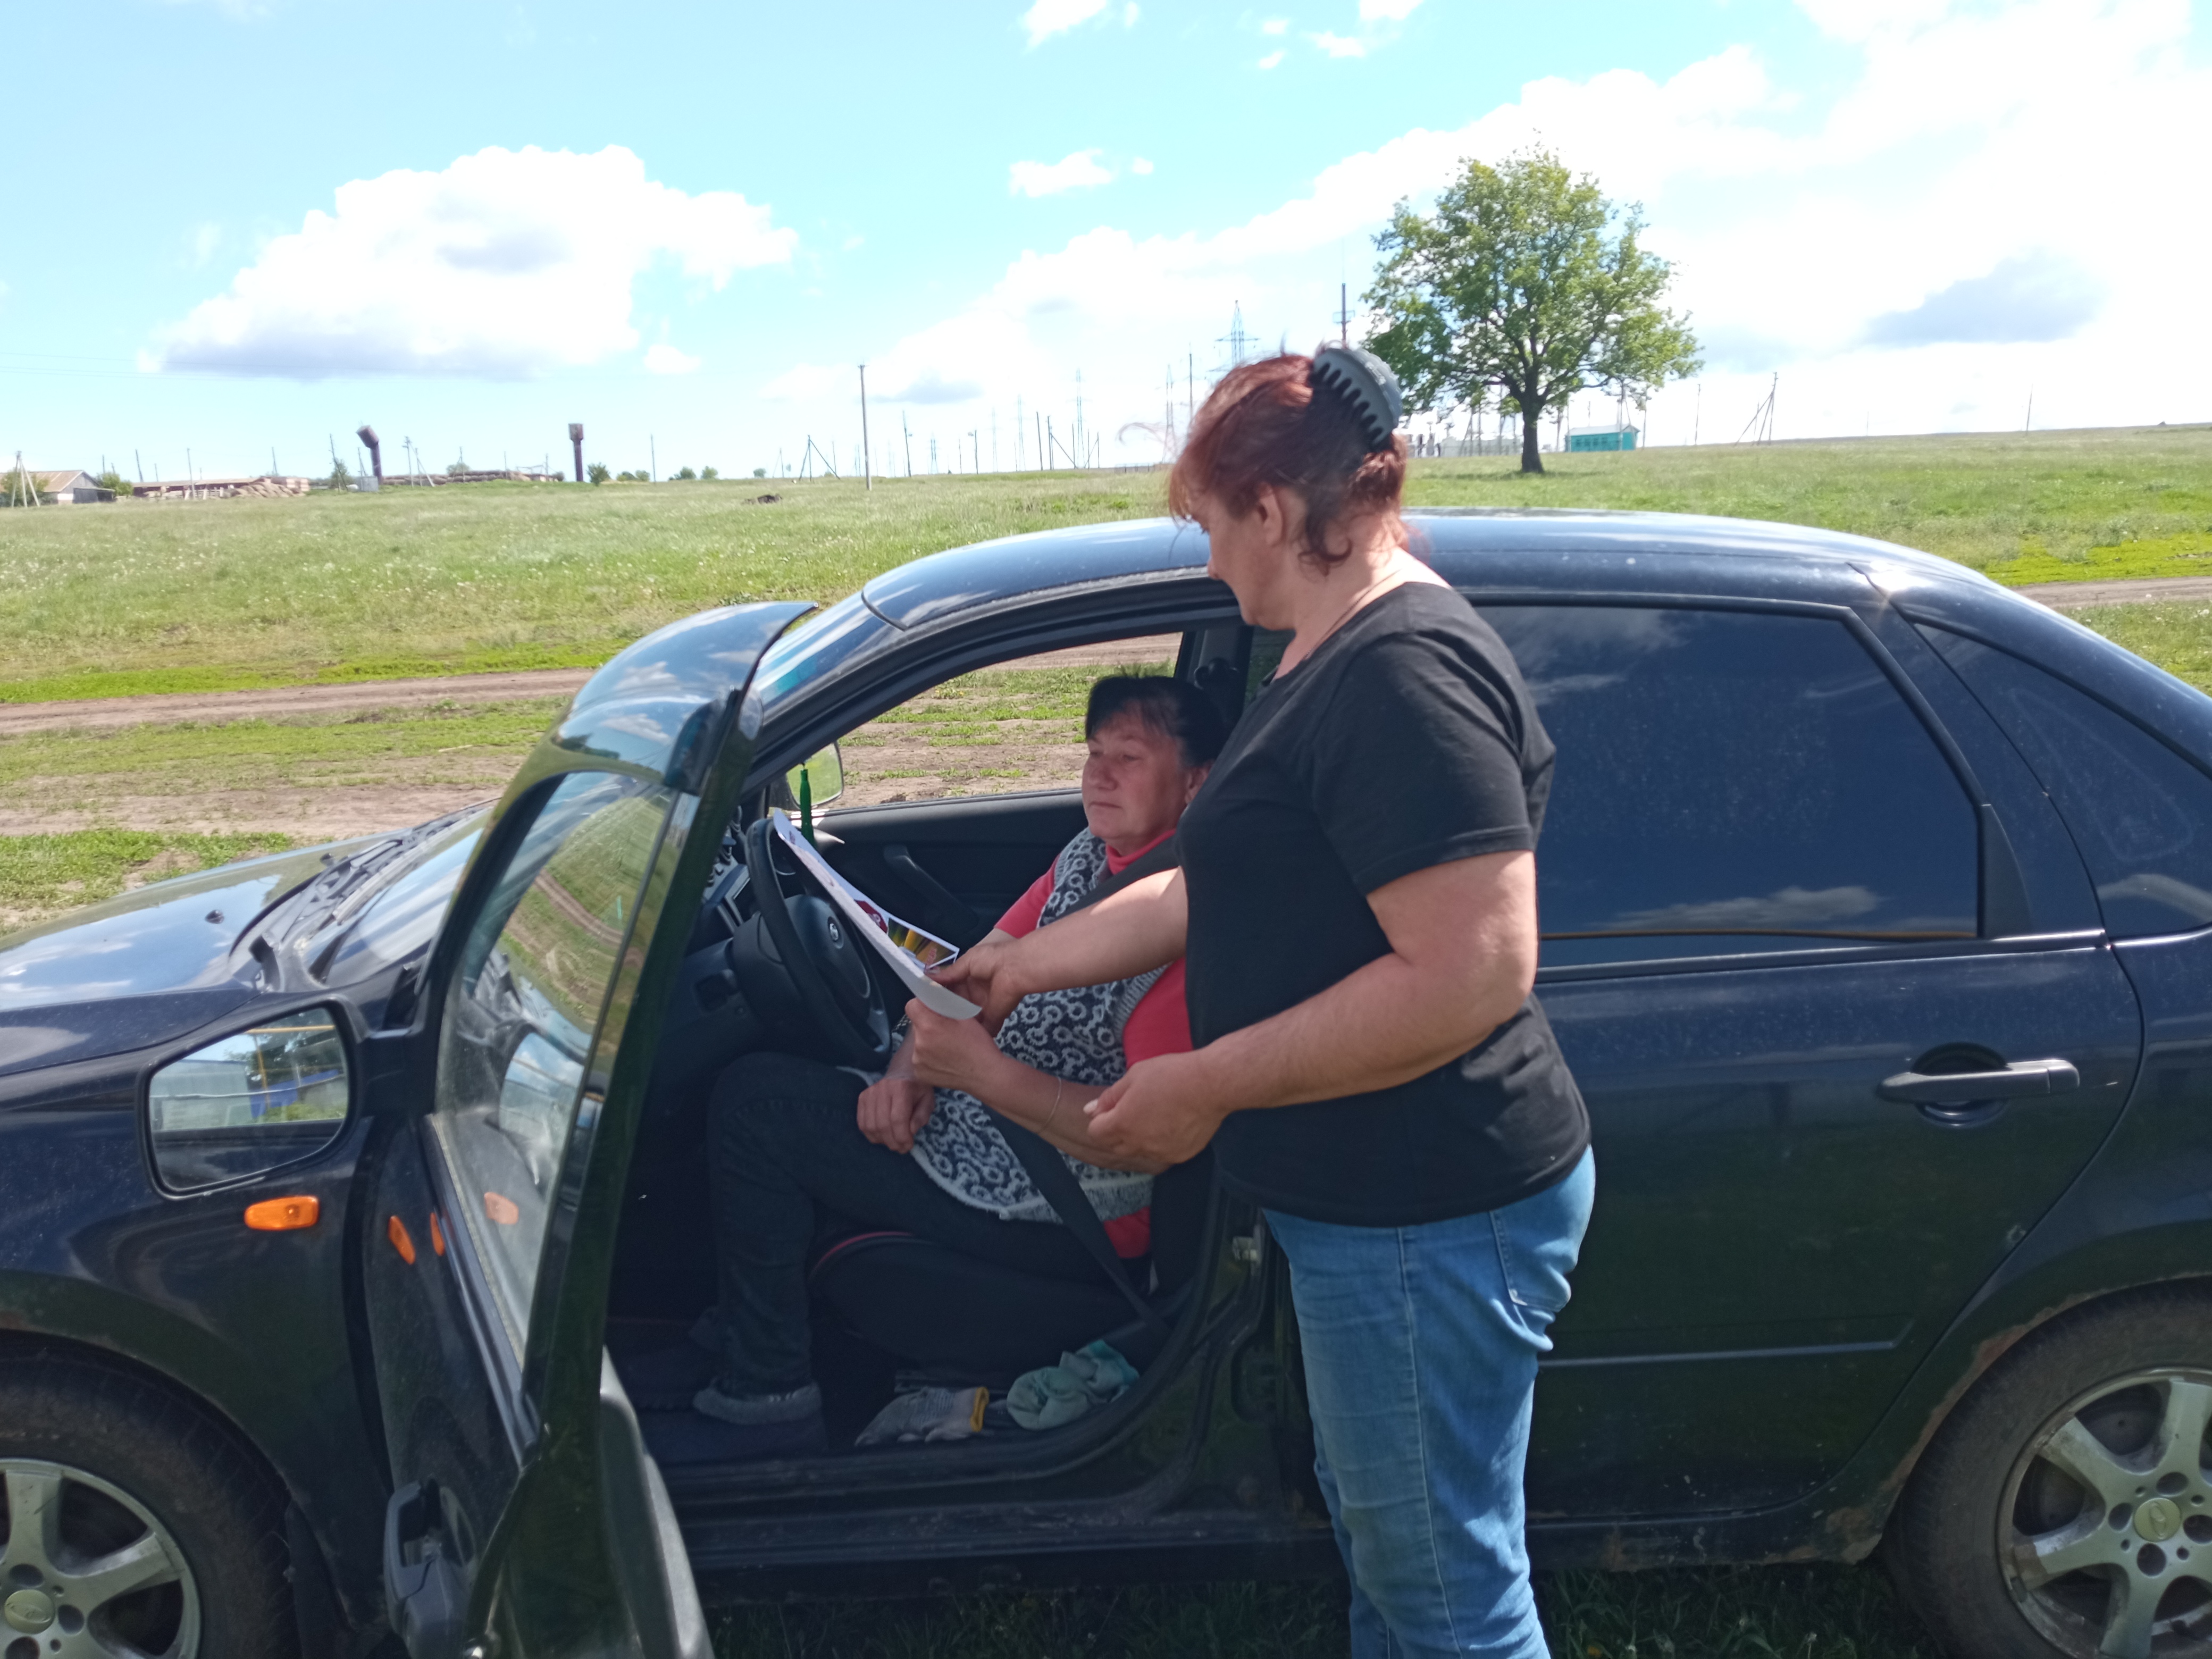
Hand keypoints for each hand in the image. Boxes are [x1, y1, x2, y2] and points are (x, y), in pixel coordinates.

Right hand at [856, 1075, 935, 1153]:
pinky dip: (871, 1135)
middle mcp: (882, 1089)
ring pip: (870, 1126)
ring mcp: (869, 1093)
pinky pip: (862, 1123)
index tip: (909, 1146)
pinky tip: (882, 1136)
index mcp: (901, 1088)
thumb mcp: (928, 1100)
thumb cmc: (918, 1087)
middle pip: (882, 1124)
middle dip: (893, 1142)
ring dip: (882, 1140)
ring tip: (893, 1142)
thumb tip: (910, 1131)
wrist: (903, 1069)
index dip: (902, 1137)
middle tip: (901, 1148)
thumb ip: (921, 1116)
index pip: (898, 1119)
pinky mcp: (862, 1097)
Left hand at [905, 1000, 1011, 1099]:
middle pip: (915, 1025)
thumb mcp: (965, 1016)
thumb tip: (932, 994)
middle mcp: (918, 1044)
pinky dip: (928, 1057)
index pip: (912, 1006)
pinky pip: (919, 1058)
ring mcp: (917, 1061)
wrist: (985, 1075)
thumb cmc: (978, 1044)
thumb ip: (945, 1004)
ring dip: (928, 1041)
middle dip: (927, 1024)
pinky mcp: (919, 1073)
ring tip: (947, 1047)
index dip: (922, 1005)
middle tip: (946, 1031)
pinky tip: (944, 1060)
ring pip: (917, 1042)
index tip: (932, 1010)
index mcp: (929, 1026)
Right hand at [930, 938, 1025, 1030]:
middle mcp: (974, 994)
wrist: (1015, 968)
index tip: (925, 1004)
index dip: (938, 997)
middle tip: (929, 1021)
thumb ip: (950, 973)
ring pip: (965, 1019)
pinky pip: (980, 1028)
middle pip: (956, 1006)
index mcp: (968, 978)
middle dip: (945, 1013)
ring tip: (938, 1032)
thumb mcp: (967, 962)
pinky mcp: (991, 1018)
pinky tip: (955, 1038)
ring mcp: (982, 1007)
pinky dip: (970, 1034)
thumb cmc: (991, 959)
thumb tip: (927, 978)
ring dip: (956, 1024)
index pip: (950, 990)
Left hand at [1083, 1052, 1226, 1170]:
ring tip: (1156, 1114)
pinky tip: (1173, 1122)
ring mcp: (1160, 1153)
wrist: (1211, 1085)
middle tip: (1133, 1109)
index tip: (1113, 1106)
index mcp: (1122, 1124)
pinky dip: (1161, 1142)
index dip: (1100, 1119)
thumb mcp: (1134, 1077)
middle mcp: (1138, 1145)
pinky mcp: (1180, 1156)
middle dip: (1116, 1131)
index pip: (1096, 1133)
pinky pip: (1162, 1153)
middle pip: (1115, 1146)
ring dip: (1139, 1138)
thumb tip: (1090, 1111)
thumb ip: (1109, 1097)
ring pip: (1139, 1151)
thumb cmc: (1170, 1075)